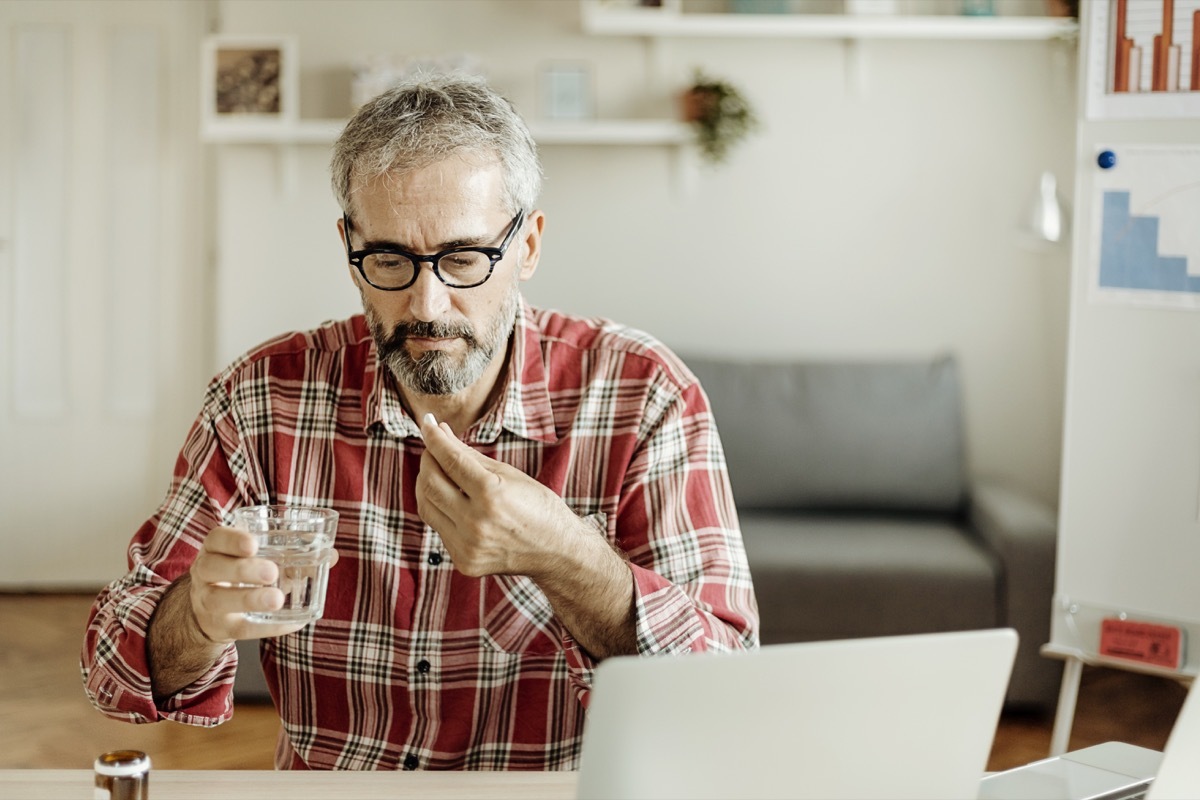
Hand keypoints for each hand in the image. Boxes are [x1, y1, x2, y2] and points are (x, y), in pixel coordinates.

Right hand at [187, 526, 337, 641]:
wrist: (212, 610)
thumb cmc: (243, 574)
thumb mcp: (257, 558)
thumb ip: (292, 554)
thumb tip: (332, 555)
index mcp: (215, 549)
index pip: (216, 538)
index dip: (232, 540)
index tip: (253, 543)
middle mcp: (205, 573)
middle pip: (212, 568)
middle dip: (242, 569)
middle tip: (272, 572)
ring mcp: (207, 602)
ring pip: (219, 600)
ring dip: (249, 599)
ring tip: (277, 599)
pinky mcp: (220, 627)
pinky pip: (240, 629)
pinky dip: (267, 627)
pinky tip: (291, 622)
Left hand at [416, 413, 582, 577]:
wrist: (557, 551)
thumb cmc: (537, 507)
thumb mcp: (508, 474)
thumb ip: (470, 455)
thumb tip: (441, 432)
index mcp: (492, 495)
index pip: (451, 460)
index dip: (434, 438)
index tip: (428, 424)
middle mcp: (476, 523)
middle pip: (431, 483)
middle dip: (428, 459)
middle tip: (433, 447)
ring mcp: (468, 546)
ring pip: (427, 506)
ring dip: (427, 484)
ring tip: (439, 471)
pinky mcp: (464, 560)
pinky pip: (439, 527)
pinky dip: (440, 508)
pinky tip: (452, 499)